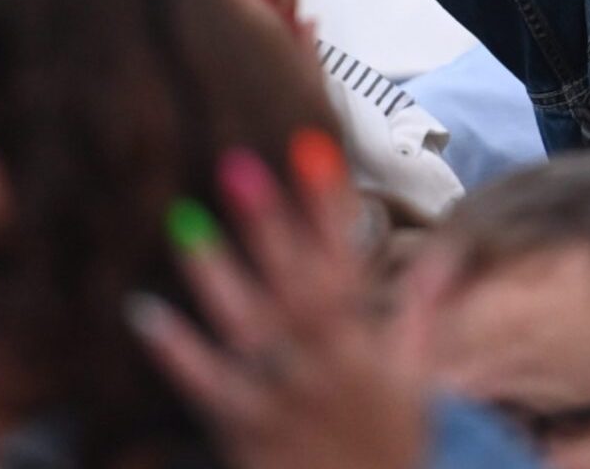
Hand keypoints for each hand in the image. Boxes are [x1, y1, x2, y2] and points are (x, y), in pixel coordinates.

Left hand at [132, 135, 435, 468]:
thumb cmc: (393, 444)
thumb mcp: (417, 377)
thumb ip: (421, 310)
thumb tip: (444, 253)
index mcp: (368, 347)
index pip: (349, 262)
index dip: (329, 208)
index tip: (309, 149)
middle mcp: (330, 368)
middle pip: (296, 286)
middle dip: (269, 225)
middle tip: (236, 166)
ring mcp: (289, 402)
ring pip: (251, 330)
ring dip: (217, 274)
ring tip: (184, 220)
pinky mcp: (251, 436)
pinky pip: (211, 390)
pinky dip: (179, 353)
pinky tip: (145, 311)